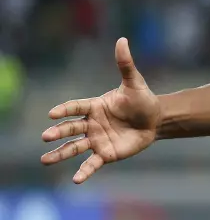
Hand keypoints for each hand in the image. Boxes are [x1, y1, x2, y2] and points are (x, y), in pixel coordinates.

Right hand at [41, 38, 160, 183]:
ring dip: (60, 154)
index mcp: (94, 106)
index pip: (75, 107)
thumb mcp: (135, 83)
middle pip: (70, 128)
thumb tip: (122, 40)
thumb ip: (125, 64)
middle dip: (58, 132)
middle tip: (45, 137)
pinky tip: (76, 180)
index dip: (64, 110)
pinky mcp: (105, 154)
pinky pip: (92, 163)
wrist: (155, 121)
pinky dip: (84, 171)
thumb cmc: (142, 100)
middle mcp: (91, 124)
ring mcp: (96, 139)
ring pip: (74, 147)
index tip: (51, 115)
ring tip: (45, 160)